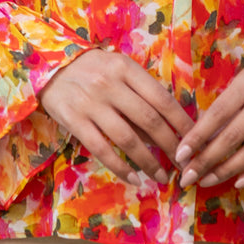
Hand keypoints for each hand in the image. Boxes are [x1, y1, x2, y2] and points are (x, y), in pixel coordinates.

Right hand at [39, 49, 193, 184]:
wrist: (49, 66)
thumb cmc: (92, 68)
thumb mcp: (118, 69)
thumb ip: (140, 93)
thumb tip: (168, 126)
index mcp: (126, 68)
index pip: (161, 98)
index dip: (181, 122)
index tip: (194, 140)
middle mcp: (110, 85)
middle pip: (149, 120)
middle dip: (170, 146)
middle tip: (183, 164)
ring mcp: (91, 104)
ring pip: (128, 138)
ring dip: (149, 161)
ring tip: (162, 176)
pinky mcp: (75, 121)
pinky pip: (102, 149)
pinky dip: (120, 167)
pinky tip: (134, 178)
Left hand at [174, 60, 243, 190]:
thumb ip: (228, 103)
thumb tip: (199, 136)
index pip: (219, 113)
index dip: (198, 136)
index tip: (180, 155)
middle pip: (234, 135)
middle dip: (207, 159)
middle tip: (188, 176)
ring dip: (228, 170)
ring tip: (208, 181)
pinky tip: (239, 181)